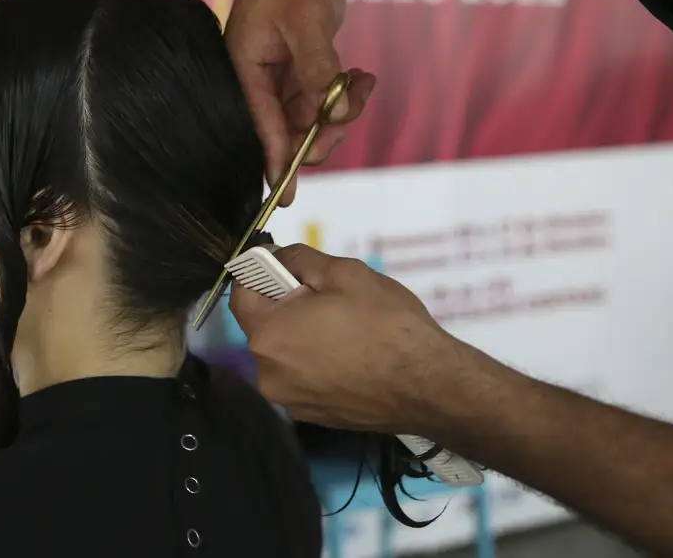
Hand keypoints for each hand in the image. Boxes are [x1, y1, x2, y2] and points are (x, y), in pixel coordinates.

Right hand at [225, 0, 374, 205]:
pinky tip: (362, 77)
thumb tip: (332, 112)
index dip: (275, 160)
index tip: (286, 197)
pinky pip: (321, 99)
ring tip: (363, 81)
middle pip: (287, 130)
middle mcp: (256, 80)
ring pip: (310, 118)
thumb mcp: (306, 19)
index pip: (259, 124)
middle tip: (351, 107)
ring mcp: (278, 79)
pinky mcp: (297, 73)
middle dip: (323, 129)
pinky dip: (344, 93)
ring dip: (340, 108)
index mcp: (243, 68)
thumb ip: (316, 66)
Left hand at [228, 244, 467, 433]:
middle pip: (263, 326)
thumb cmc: (387, 324)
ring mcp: (289, 400)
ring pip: (284, 354)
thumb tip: (273, 256)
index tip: (284, 265)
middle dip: (285, 305)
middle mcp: (267, 374)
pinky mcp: (312, 416)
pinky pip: (302, 377)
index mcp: (268, 336)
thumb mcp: (344, 273)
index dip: (258, 273)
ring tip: (344, 328)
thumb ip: (298, 260)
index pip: (241, 294)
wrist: (431, 386)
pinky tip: (350, 355)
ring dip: (301, 335)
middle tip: (326, 296)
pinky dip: (315, 362)